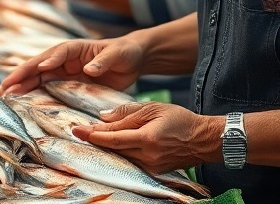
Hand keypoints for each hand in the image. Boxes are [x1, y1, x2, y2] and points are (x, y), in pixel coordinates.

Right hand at [0, 36, 146, 95]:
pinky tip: (21, 102)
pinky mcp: (67, 84)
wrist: (131, 61)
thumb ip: (103, 61)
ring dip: (22, 85)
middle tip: (6, 86)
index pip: (59, 52)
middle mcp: (66, 59)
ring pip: (38, 77)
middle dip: (23, 74)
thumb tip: (88, 69)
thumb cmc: (124, 53)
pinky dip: (33, 94)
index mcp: (76, 48)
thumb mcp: (117, 55)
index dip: (48, 60)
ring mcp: (64, 71)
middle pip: (40, 65)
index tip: (39, 69)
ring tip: (5, 95)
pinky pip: (47, 88)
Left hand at [74, 102, 220, 174]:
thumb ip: (127, 113)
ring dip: (107, 147)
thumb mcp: (154, 108)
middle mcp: (147, 156)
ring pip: (121, 156)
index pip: (113, 138)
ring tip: (93, 135)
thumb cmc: (180, 119)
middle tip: (78, 131)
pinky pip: (131, 161)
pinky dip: (121, 152)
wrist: (202, 139)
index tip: (77, 129)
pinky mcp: (153, 171)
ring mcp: (150, 167)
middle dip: (96, 140)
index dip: (93, 134)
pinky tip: (113, 145)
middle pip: (114, 149)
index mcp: (147, 138)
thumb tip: (103, 117)